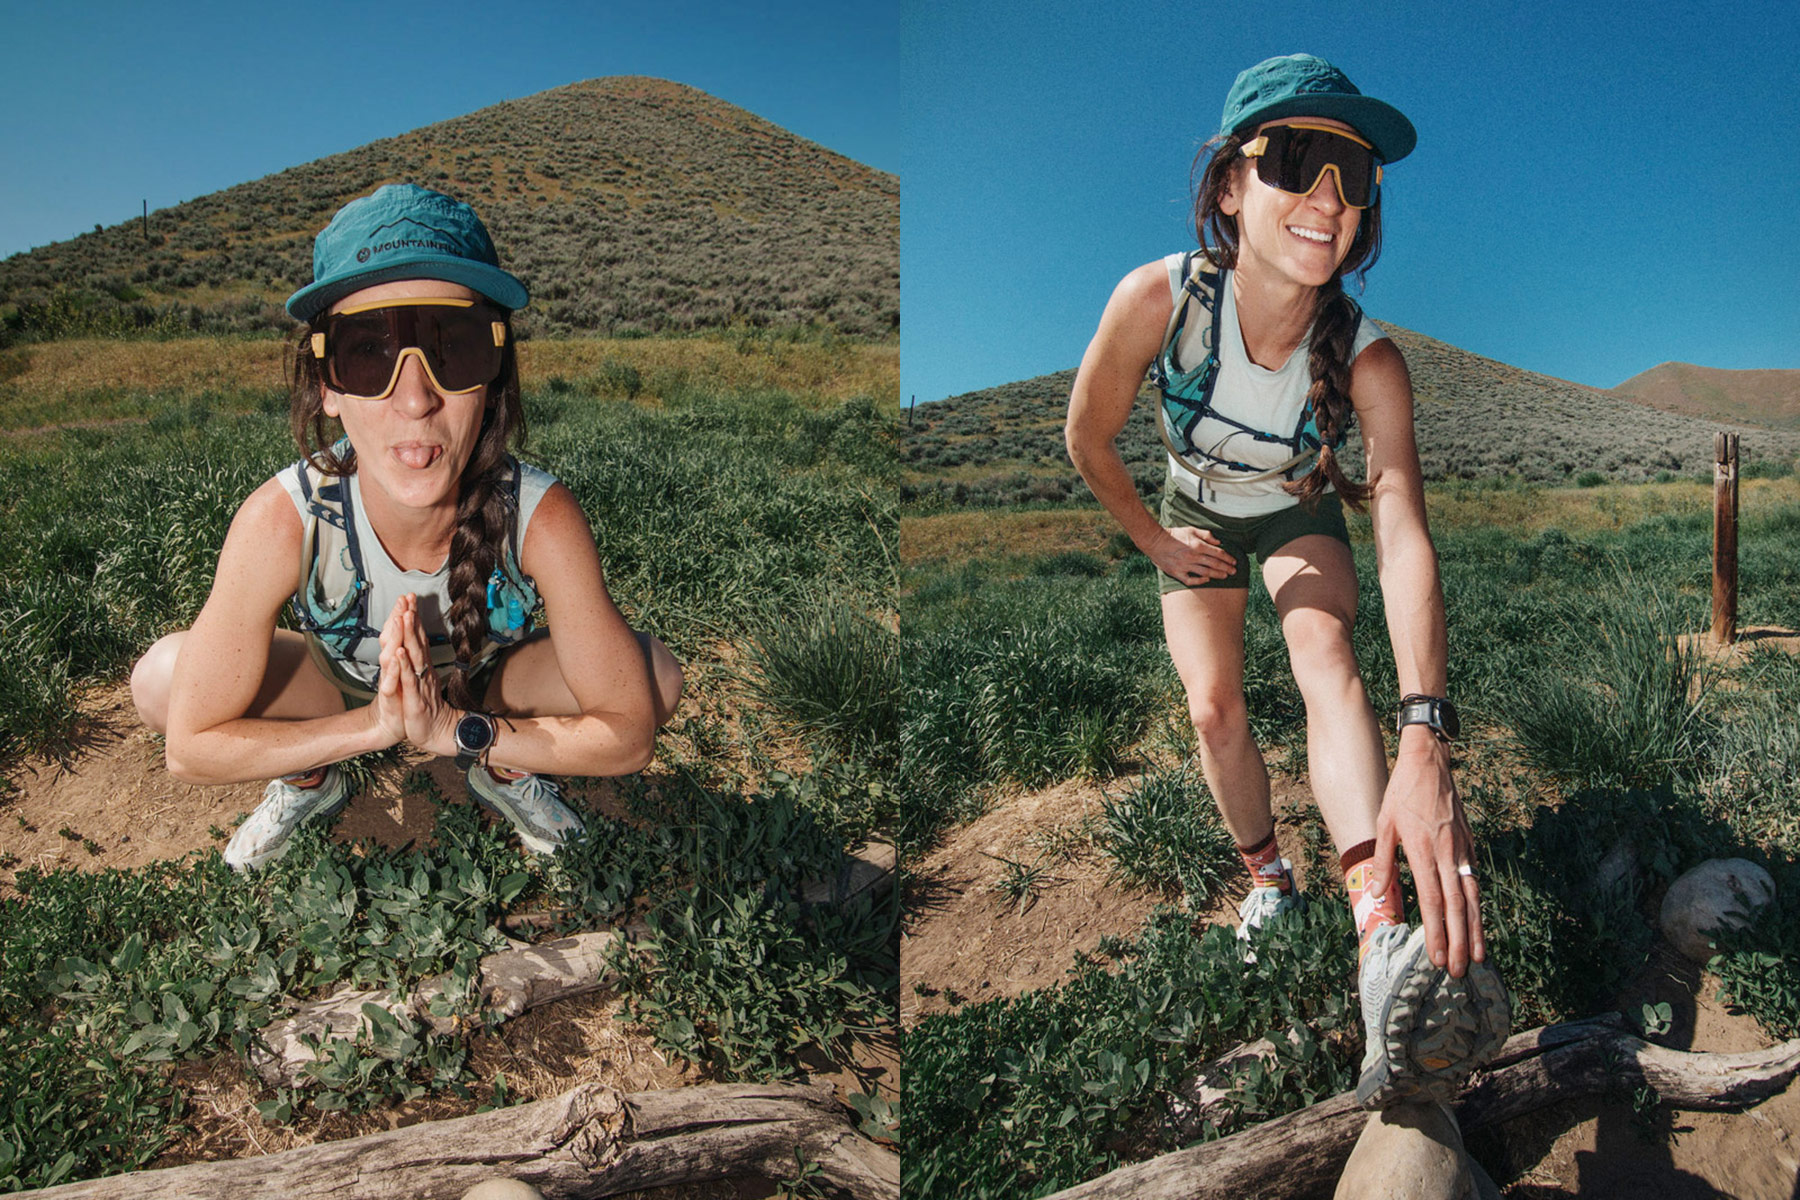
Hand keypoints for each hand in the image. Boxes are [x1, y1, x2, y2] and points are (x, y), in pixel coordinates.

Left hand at [376, 595, 459, 757]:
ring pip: (415, 656)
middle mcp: (423, 671)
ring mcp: (420, 684)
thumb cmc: (425, 706)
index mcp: (423, 666)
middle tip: (409, 598)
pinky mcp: (415, 699)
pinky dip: (404, 665)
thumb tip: (412, 644)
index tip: (409, 598)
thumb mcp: (420, 680)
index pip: (419, 638)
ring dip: (410, 635)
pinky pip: (409, 679)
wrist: (437, 732)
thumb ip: (418, 662)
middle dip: (412, 618)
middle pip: (418, 641)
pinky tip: (399, 652)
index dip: (414, 618)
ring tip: (405, 615)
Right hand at [1148, 525, 1236, 584]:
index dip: (1228, 558)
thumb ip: (1206, 535)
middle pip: (1214, 564)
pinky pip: (1191, 580)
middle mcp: (1193, 557)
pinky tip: (1207, 579)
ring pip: (1206, 572)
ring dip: (1217, 575)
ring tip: (1225, 576)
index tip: (1234, 561)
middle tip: (1234, 572)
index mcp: (1198, 545)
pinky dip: (1200, 581)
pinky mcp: (1177, 573)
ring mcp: (1185, 566)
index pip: (1218, 553)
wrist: (1155, 541)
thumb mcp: (1191, 529)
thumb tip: (1218, 542)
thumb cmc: (1174, 534)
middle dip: (1226, 568)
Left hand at [1371, 727, 1483, 976]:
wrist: (1430, 761)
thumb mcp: (1384, 823)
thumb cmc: (1402, 792)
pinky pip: (1474, 880)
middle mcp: (1448, 854)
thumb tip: (1379, 893)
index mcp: (1423, 851)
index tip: (1438, 957)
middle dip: (1460, 942)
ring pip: (1473, 897)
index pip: (1433, 901)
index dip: (1437, 932)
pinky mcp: (1469, 845)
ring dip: (1476, 930)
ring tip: (1479, 958)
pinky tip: (1478, 923)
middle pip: (1458, 907)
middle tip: (1459, 972)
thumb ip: (1383, 860)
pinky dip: (1478, 905)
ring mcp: (1462, 850)